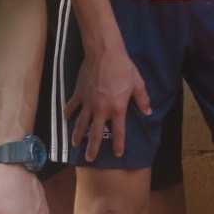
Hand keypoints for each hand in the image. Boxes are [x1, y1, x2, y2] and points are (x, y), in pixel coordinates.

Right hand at [66, 41, 151, 161]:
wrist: (104, 54)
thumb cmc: (123, 68)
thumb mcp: (138, 83)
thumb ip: (142, 99)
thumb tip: (148, 112)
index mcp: (117, 108)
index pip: (118, 131)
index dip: (119, 144)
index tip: (118, 154)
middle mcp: (101, 109)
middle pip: (95, 133)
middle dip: (92, 148)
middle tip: (89, 158)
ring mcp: (87, 103)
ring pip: (80, 124)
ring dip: (77, 135)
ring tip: (75, 144)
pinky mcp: (78, 94)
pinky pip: (71, 106)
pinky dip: (68, 113)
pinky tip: (66, 118)